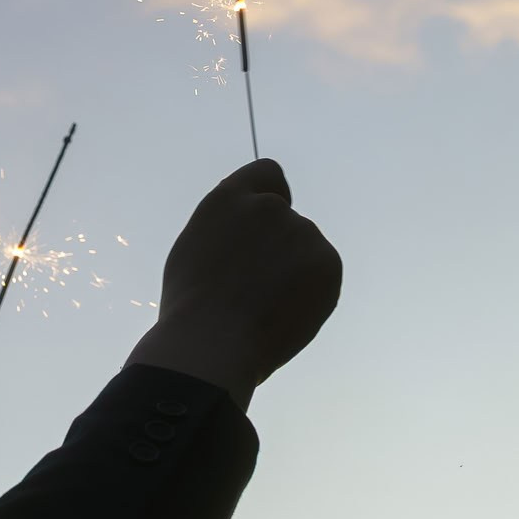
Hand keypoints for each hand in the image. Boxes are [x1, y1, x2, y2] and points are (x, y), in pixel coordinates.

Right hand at [129, 158, 340, 408]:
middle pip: (286, 220)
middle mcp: (269, 206)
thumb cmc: (191, 309)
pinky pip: (322, 275)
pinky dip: (309, 294)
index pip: (267, 174)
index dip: (270, 196)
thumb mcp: (196, 250)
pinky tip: (282, 316)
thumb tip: (253, 235)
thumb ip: (229, 230)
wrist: (211, 344)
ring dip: (293, 273)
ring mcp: (301, 232)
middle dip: (277, 248)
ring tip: (262, 309)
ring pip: (305, 251)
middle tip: (252, 290)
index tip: (266, 226)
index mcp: (228, 199)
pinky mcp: (328, 262)